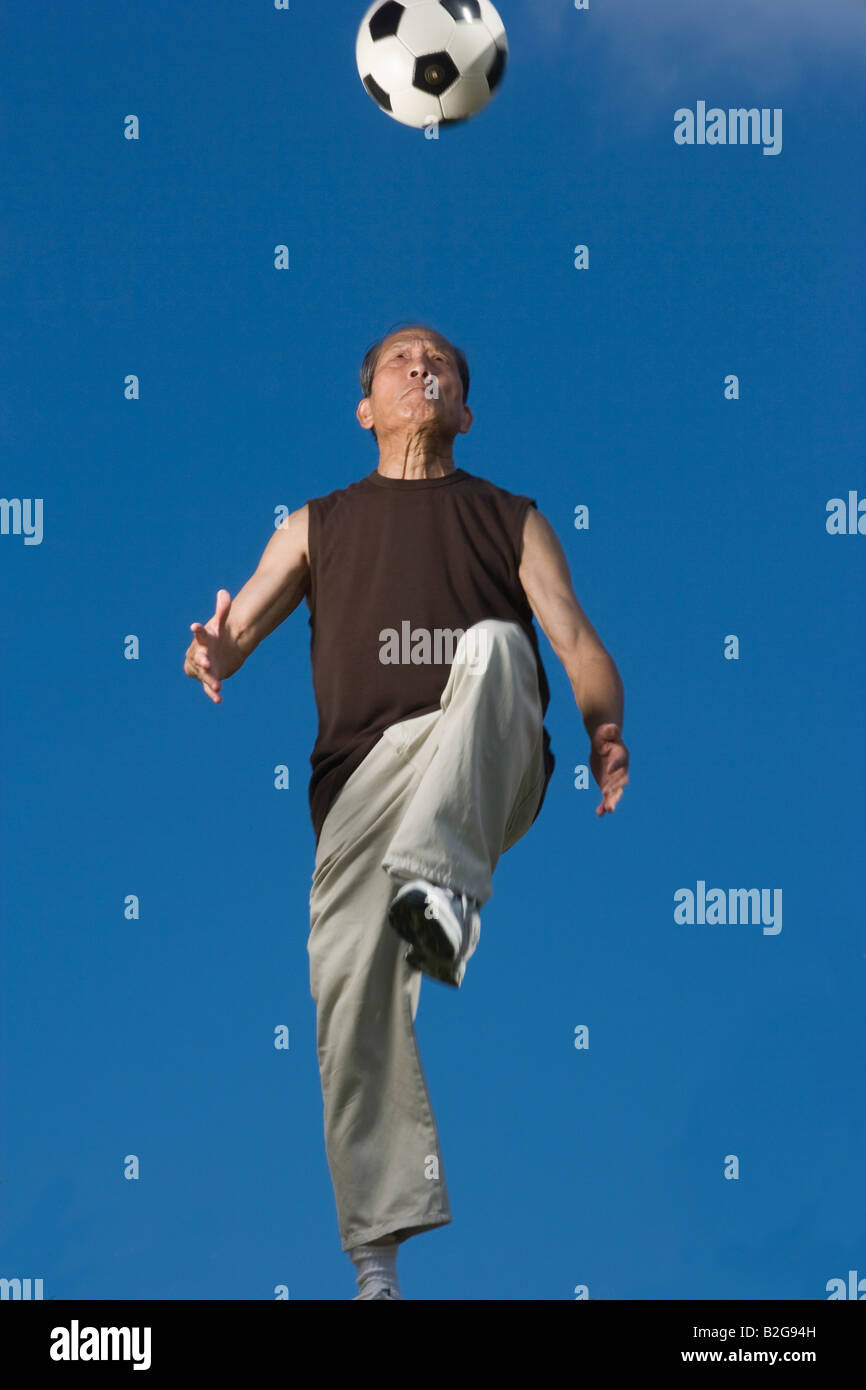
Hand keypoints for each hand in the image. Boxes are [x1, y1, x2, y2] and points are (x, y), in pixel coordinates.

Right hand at [184, 589, 232, 703]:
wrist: (214, 654)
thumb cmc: (215, 638)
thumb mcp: (220, 625)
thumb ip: (222, 610)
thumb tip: (223, 592)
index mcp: (203, 640)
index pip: (200, 633)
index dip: (198, 630)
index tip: (195, 626)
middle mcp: (200, 654)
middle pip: (199, 656)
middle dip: (201, 659)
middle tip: (206, 661)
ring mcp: (203, 668)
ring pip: (204, 674)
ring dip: (209, 679)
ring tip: (217, 685)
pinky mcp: (208, 679)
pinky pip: (208, 687)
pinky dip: (212, 693)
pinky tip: (219, 699)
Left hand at [589, 722, 628, 815]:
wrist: (604, 744)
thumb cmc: (605, 736)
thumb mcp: (606, 732)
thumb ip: (610, 731)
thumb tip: (612, 728)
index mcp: (621, 756)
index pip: (620, 762)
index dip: (615, 766)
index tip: (608, 769)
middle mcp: (621, 770)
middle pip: (620, 781)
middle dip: (614, 788)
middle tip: (606, 793)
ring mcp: (615, 780)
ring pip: (616, 793)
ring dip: (612, 801)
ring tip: (608, 810)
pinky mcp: (608, 786)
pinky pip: (607, 798)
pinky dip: (604, 805)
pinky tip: (599, 813)